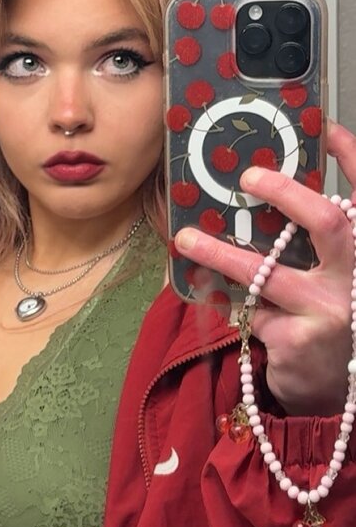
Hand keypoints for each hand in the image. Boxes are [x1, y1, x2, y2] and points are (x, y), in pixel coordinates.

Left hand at [174, 120, 354, 416]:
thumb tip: (268, 199)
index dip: (352, 160)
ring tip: (186, 240)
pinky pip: (252, 309)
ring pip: (265, 272)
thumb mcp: (338, 282)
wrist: (341, 396)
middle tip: (248, 177)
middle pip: (328, 222)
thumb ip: (320, 249)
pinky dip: (235, 304)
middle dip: (286, 193)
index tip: (325, 130)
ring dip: (220, 252)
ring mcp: (330, 311)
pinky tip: (225, 303)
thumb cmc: (334, 326)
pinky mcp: (298, 340)